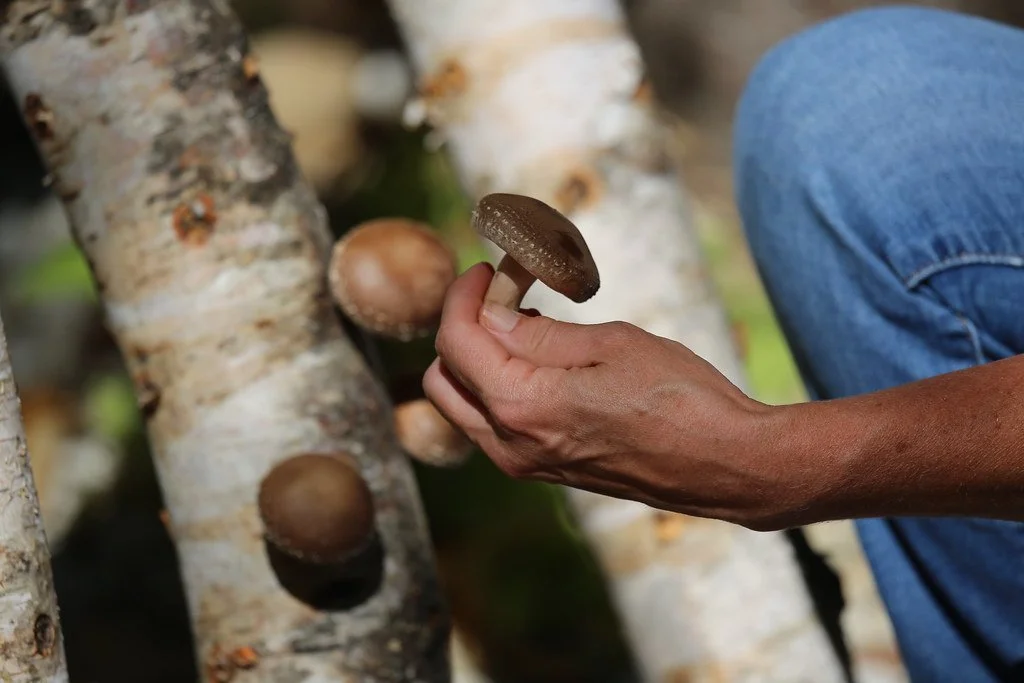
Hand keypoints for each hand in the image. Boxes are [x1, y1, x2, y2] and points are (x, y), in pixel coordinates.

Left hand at [424, 262, 809, 529]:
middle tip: (500, 293)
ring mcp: (526, 465)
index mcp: (522, 407)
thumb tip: (491, 314)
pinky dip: (499, 387)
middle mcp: (512, 445)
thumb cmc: (680, 398)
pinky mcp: (545, 471)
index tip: (486, 268)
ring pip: (464, 405)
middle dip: (463, 326)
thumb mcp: (610, 344)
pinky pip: (494, 425)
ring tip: (526, 320)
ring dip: (479, 358)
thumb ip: (537, 333)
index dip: (463, 294)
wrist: (728, 465)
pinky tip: (541, 359)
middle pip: (445, 378)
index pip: (456, 341)